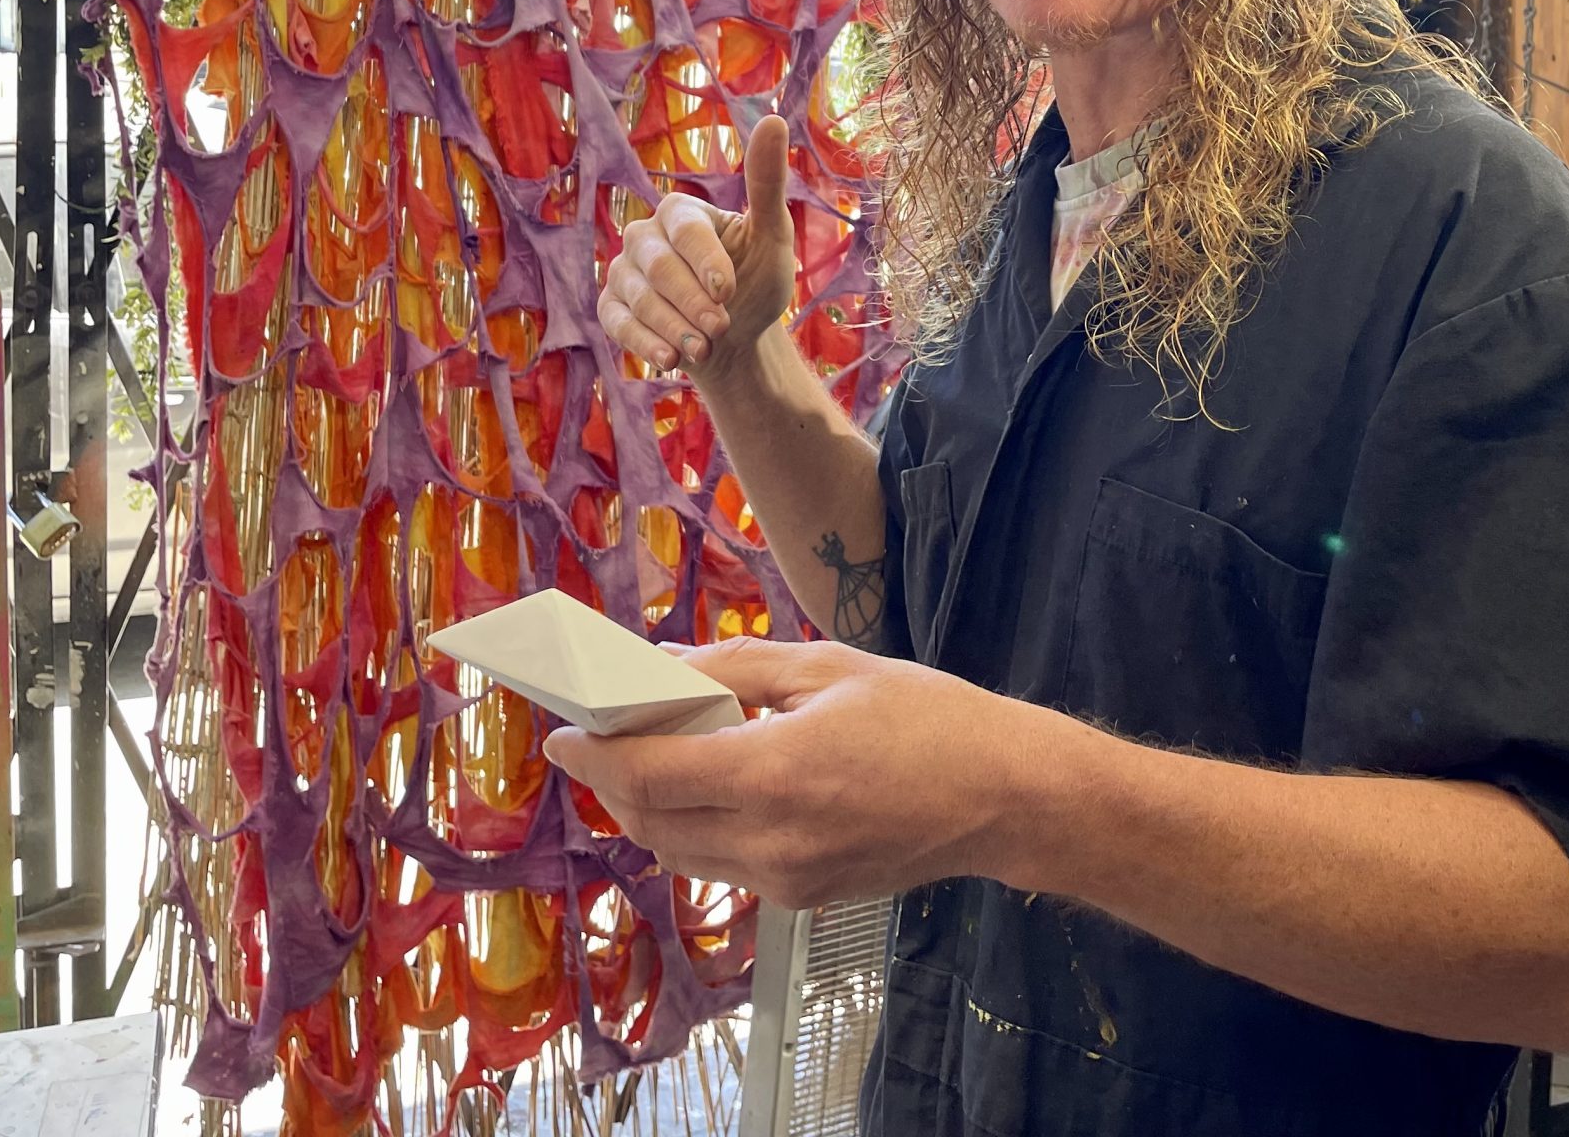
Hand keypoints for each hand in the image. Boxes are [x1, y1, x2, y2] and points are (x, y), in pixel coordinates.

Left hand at [543, 638, 1056, 909]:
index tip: (562, 729)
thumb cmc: (929, 717)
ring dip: (653, 807)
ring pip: (680, 851)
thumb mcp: (831, 668)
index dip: (594, 751)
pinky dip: (700, 827)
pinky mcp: (803, 900)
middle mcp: (769, 840)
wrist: (1006, 798)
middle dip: (613, 778)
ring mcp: (785, 880)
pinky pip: (724, 865)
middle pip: (650, 818)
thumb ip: (738, 668)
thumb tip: (665, 667)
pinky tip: (718, 787)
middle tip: (601, 736)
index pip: (648, 772)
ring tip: (656, 757)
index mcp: (774, 772)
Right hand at [601, 113, 793, 381]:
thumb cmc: (757, 282)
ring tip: (704, 347)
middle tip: (721, 327)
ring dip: (674, 327)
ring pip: (638, 298)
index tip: (728, 290)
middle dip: (692, 302)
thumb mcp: (771, 237)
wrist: (738, 340)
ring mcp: (624, 272)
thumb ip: (766, 184)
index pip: (683, 227)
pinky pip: (617, 322)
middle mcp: (645, 237)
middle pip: (658, 267)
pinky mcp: (612, 308)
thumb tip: (773, 120)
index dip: (705, 260)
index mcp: (681, 213)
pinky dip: (645, 343)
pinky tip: (670, 359)